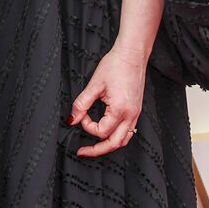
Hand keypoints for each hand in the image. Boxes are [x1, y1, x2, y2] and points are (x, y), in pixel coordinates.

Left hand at [67, 43, 146, 157]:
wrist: (132, 54)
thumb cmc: (115, 65)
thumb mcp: (94, 85)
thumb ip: (82, 104)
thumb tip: (73, 119)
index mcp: (120, 110)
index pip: (101, 131)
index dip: (87, 126)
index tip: (82, 115)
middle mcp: (131, 115)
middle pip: (115, 143)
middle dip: (98, 150)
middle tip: (83, 152)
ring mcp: (135, 113)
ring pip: (124, 140)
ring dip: (108, 145)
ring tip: (94, 148)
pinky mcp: (136, 110)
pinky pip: (128, 131)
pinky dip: (116, 136)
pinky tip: (107, 133)